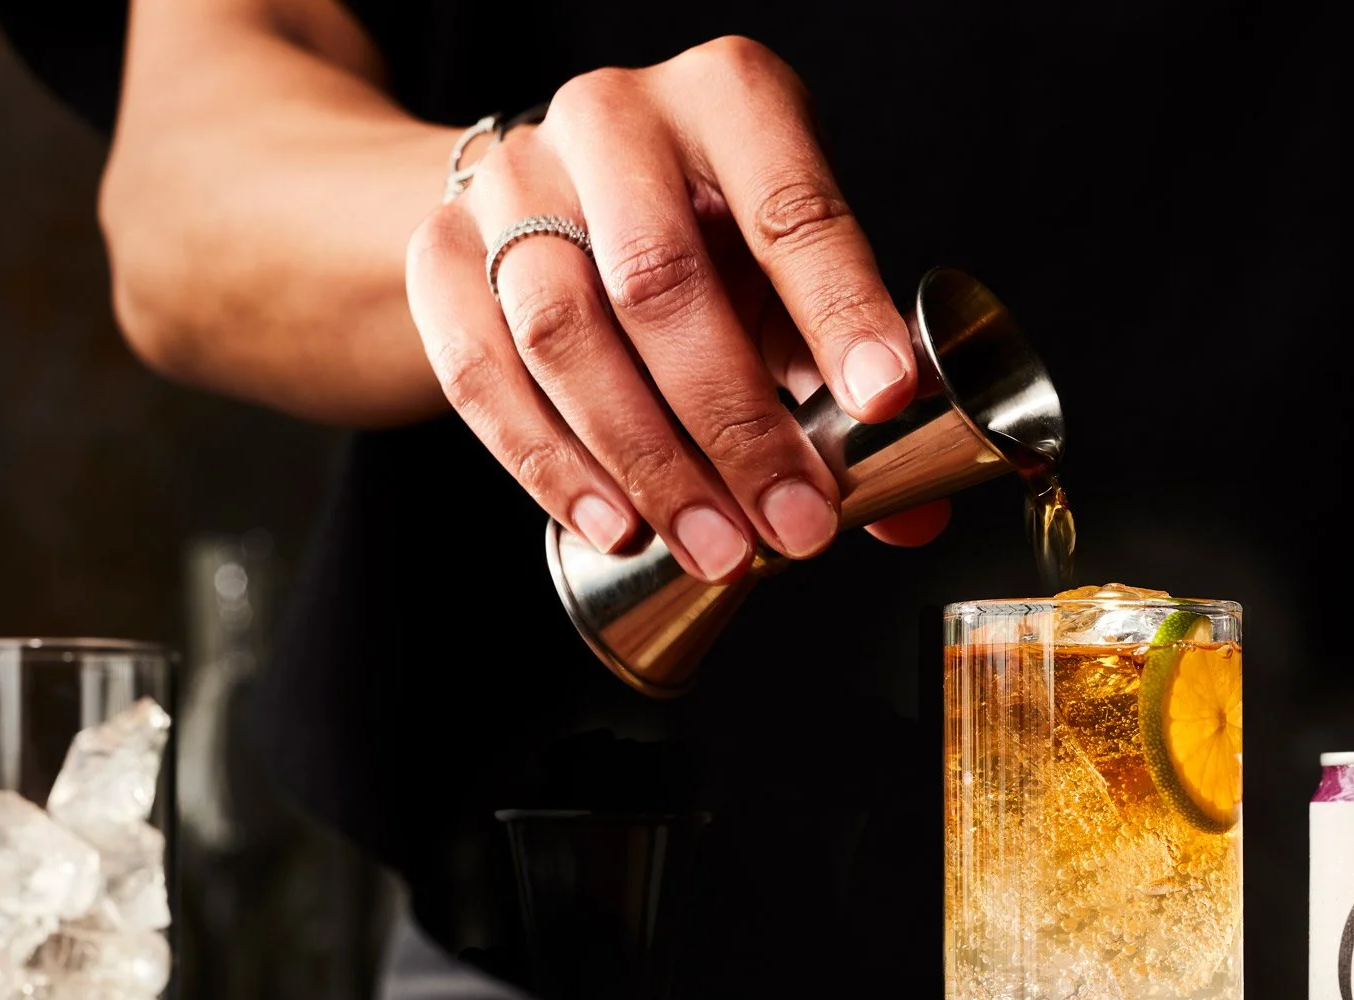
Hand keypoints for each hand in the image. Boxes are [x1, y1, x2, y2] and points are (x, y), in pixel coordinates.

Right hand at [403, 36, 951, 581]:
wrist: (556, 201)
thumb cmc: (706, 243)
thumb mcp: (795, 284)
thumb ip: (855, 383)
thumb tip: (912, 512)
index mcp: (730, 99)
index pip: (791, 209)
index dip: (839, 311)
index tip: (882, 401)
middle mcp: (612, 118)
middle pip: (660, 282)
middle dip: (734, 425)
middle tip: (793, 526)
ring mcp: (512, 180)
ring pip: (562, 332)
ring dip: (644, 461)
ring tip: (713, 546)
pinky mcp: (440, 249)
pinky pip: (480, 369)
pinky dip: (548, 464)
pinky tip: (613, 525)